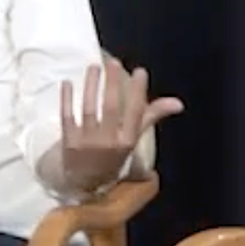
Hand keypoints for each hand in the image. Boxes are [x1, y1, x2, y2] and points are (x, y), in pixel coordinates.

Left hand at [58, 57, 183, 191]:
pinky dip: (66, 99)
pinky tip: (67, 82)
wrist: (83, 183)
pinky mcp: (68, 142)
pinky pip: (67, 117)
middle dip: (113, 84)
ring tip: (93, 67)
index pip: (136, 113)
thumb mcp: (132, 140)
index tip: (140, 72)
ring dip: (91, 86)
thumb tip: (178, 103)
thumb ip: (151, 117)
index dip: (138, 92)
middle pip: (111, 108)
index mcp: (128, 141)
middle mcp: (109, 142)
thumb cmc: (111, 157)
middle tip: (113, 62)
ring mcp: (87, 142)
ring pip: (89, 109)